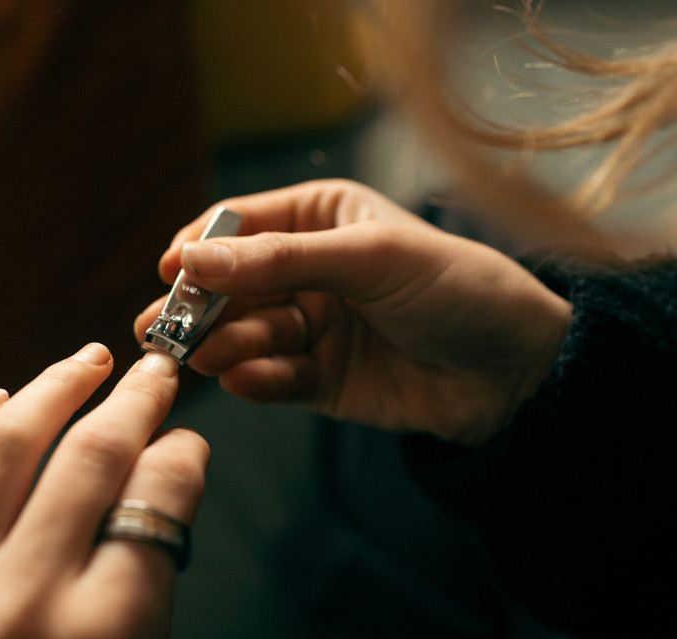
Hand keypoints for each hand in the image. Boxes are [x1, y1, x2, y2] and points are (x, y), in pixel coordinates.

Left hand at [0, 345, 207, 638]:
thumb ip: (157, 552)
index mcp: (100, 638)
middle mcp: (17, 609)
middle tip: (154, 371)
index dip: (181, 451)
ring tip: (84, 364)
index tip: (185, 433)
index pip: (157, 498)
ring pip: (2, 443)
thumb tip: (172, 452)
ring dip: (52, 388)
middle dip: (134, 400)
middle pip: (91, 458)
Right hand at [135, 180, 572, 444]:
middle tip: (165, 329)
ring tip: (210, 356)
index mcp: (319, 218)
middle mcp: (307, 270)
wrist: (514, 371)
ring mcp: (312, 326)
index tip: (170, 272)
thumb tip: (193, 259)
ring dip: (225, 344)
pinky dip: (256, 380)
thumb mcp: (369, 258)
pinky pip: (272, 378)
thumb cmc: (455, 288)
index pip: (238, 225)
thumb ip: (280, 260)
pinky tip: (246, 379)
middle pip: (231, 285)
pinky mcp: (319, 379)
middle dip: (201, 306)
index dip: (200, 247)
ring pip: (246, 333)